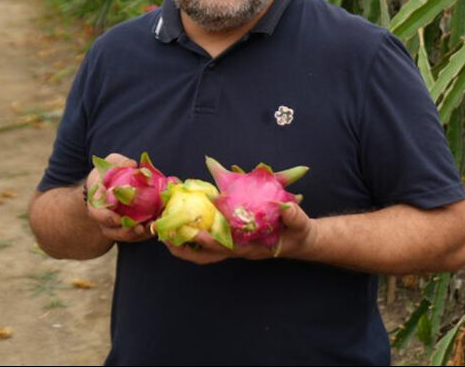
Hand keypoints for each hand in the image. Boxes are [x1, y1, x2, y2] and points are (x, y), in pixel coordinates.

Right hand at [85, 152, 154, 242]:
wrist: (108, 186)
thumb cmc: (108, 174)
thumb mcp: (110, 163)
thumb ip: (118, 162)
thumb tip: (132, 164)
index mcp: (96, 202)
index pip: (96, 213)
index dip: (105, 217)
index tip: (117, 218)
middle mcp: (103, 218)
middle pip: (111, 230)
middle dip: (125, 232)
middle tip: (139, 228)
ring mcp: (115, 226)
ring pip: (124, 236)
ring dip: (138, 235)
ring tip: (152, 228)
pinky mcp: (128, 228)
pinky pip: (136, 235)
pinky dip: (146, 233)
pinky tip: (158, 226)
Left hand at [163, 202, 316, 264]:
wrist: (299, 241)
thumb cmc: (298, 232)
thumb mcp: (300, 224)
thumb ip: (293, 216)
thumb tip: (286, 207)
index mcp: (252, 247)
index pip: (227, 247)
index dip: (210, 240)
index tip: (194, 231)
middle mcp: (238, 250)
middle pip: (207, 256)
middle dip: (186, 249)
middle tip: (166, 239)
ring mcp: (233, 248)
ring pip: (204, 254)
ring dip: (184, 247)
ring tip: (164, 236)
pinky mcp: (231, 242)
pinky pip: (208, 245)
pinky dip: (193, 239)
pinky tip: (181, 227)